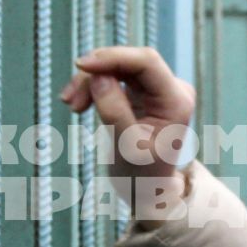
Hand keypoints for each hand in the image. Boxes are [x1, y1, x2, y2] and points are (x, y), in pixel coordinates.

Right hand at [60, 46, 195, 212]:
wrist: (148, 189)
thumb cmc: (142, 174)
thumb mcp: (127, 147)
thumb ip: (114, 111)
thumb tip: (98, 77)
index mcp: (177, 100)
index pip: (146, 62)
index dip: (112, 57)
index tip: (81, 66)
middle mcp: (172, 88)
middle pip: (129, 61)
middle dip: (96, 73)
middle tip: (69, 101)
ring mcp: (158, 88)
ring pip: (118, 67)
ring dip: (90, 81)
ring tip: (71, 105)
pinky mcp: (143, 91)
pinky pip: (115, 76)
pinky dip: (94, 86)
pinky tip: (78, 103)